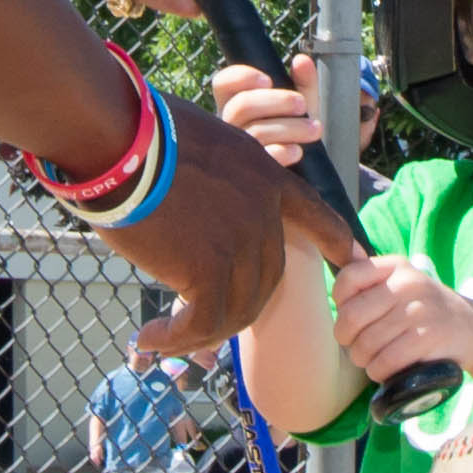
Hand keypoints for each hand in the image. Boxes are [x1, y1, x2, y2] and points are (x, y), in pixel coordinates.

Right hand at [106, 99, 355, 352]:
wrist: (119, 141)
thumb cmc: (142, 134)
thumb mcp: (203, 145)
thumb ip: (217, 180)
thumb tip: (196, 211)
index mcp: (264, 177)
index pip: (313, 212)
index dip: (334, 238)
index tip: (352, 257)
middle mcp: (262, 213)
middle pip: (267, 277)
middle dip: (236, 304)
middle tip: (195, 321)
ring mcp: (239, 243)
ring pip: (238, 308)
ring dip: (200, 332)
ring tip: (164, 339)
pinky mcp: (207, 270)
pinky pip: (203, 320)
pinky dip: (177, 338)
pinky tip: (151, 338)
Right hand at [204, 58, 322, 162]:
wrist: (302, 172)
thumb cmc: (293, 130)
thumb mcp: (300, 103)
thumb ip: (303, 81)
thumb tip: (302, 60)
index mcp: (234, 102)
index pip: (223, 83)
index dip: (241, 76)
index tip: (269, 79)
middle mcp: (229, 126)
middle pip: (241, 106)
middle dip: (276, 101)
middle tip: (302, 105)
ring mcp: (236, 151)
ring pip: (254, 132)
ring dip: (290, 127)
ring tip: (314, 128)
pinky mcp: (249, 174)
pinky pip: (261, 160)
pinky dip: (282, 152)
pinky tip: (297, 150)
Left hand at [329, 254, 472, 389]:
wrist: (472, 329)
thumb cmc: (425, 308)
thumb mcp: (403, 283)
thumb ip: (372, 274)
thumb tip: (343, 246)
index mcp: (396, 266)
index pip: (348, 279)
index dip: (340, 304)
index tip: (352, 318)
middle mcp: (408, 283)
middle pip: (351, 316)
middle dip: (347, 339)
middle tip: (357, 347)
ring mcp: (420, 310)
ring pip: (366, 343)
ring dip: (363, 360)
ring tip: (372, 359)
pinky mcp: (429, 338)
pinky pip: (386, 361)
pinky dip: (379, 371)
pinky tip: (385, 370)